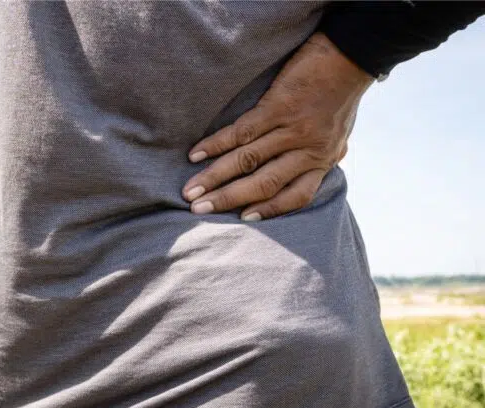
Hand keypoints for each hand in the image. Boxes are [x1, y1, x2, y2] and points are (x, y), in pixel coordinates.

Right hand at [182, 32, 373, 220]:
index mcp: (323, 160)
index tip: (243, 218)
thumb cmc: (341, 94)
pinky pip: (242, 132)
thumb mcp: (337, 134)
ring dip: (215, 177)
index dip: (269, 210)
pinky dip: (216, 144)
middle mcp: (308, 150)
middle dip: (228, 198)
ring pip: (247, 160)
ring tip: (191, 190)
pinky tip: (197, 155)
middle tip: (199, 209)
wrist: (351, 54)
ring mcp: (292, 129)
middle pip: (264, 184)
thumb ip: (318, 155)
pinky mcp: (278, 107)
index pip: (296, 196)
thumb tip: (300, 172)